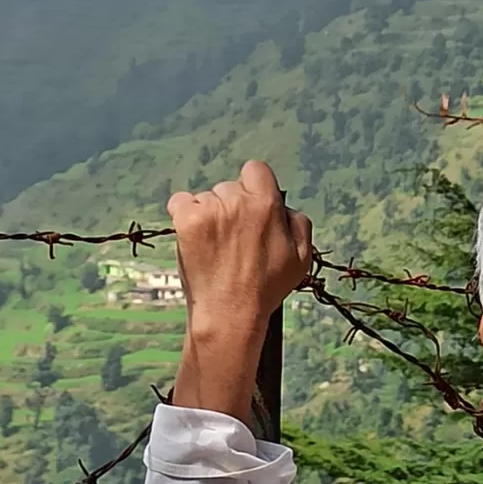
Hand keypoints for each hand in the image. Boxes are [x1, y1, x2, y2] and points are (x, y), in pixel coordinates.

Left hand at [168, 162, 312, 420]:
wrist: (229, 313)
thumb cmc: (266, 288)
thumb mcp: (302, 257)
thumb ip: (299, 223)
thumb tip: (285, 208)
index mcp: (267, 204)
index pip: (255, 170)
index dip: (253, 187)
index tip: (250, 208)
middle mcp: (237, 201)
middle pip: (229, 187)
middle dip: (231, 206)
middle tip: (233, 239)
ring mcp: (209, 210)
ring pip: (206, 198)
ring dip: (209, 215)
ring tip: (214, 246)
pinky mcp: (186, 221)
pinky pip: (180, 202)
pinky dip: (184, 215)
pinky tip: (193, 237)